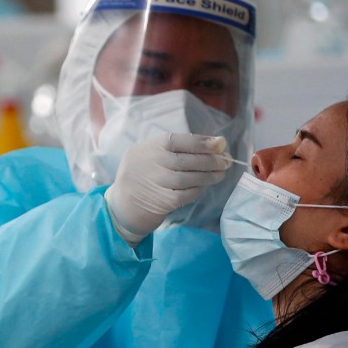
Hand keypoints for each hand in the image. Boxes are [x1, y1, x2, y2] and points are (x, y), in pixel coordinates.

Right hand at [102, 133, 230, 244]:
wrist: (121, 207)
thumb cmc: (142, 177)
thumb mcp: (150, 156)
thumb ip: (178, 150)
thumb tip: (216, 144)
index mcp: (149, 148)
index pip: (179, 140)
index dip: (202, 142)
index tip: (220, 144)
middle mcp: (151, 163)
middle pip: (187, 159)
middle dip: (211, 160)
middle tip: (226, 161)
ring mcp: (155, 182)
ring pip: (190, 177)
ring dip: (209, 176)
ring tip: (220, 174)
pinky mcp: (161, 201)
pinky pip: (187, 194)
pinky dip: (199, 190)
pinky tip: (204, 187)